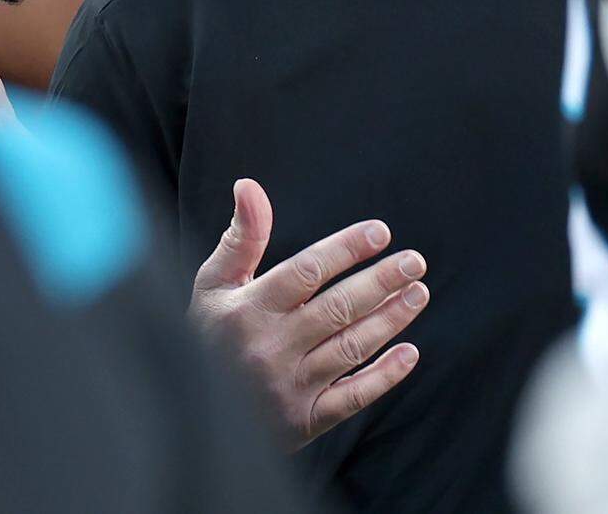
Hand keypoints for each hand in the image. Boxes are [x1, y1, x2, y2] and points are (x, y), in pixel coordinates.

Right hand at [190, 178, 428, 450]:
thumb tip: (249, 186)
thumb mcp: (214, 284)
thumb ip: (241, 236)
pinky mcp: (303, 421)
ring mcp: (288, 388)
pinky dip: (384, 376)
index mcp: (248, 309)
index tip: (380, 232)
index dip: (345, 249)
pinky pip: (352, 398)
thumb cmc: (207, 337)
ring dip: (390, 320)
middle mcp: (270, 348)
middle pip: (336, 308)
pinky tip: (410, 352)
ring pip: (350, 348)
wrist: (189, 416)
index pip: (306, 272)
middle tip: (414, 261)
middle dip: (380, 281)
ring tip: (418, 293)